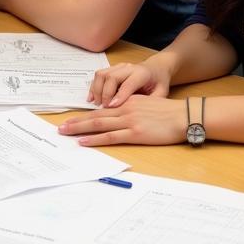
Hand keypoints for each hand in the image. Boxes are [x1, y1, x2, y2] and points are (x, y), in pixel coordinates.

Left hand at [58, 95, 184, 145]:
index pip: (101, 110)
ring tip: (65, 133)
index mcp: (126, 102)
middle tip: (60, 127)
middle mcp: (124, 110)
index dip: (85, 115)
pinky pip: (110, 136)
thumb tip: (119, 115)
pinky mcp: (134, 133)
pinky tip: (83, 141)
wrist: (183, 116)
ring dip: (79, 129)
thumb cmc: (168, 112)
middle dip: (76, 122)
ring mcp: (128, 121)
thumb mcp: (146, 104)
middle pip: (94, 116)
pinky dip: (94, 139)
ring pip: (98, 125)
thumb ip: (131, 108)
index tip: (72, 119)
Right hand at [89, 59, 171, 106]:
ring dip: (96, 89)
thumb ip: (152, 102)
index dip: (119, 95)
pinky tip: (92, 98)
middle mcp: (129, 67)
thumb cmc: (159, 82)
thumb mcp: (162, 93)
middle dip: (105, 93)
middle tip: (104, 107)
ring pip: (102, 74)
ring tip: (96, 103)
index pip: (128, 83)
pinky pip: (99, 75)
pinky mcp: (112, 68)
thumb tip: (138, 114)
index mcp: (143, 73)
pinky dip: (93, 87)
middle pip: (111, 77)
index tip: (112, 107)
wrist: (157, 68)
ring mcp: (119, 67)